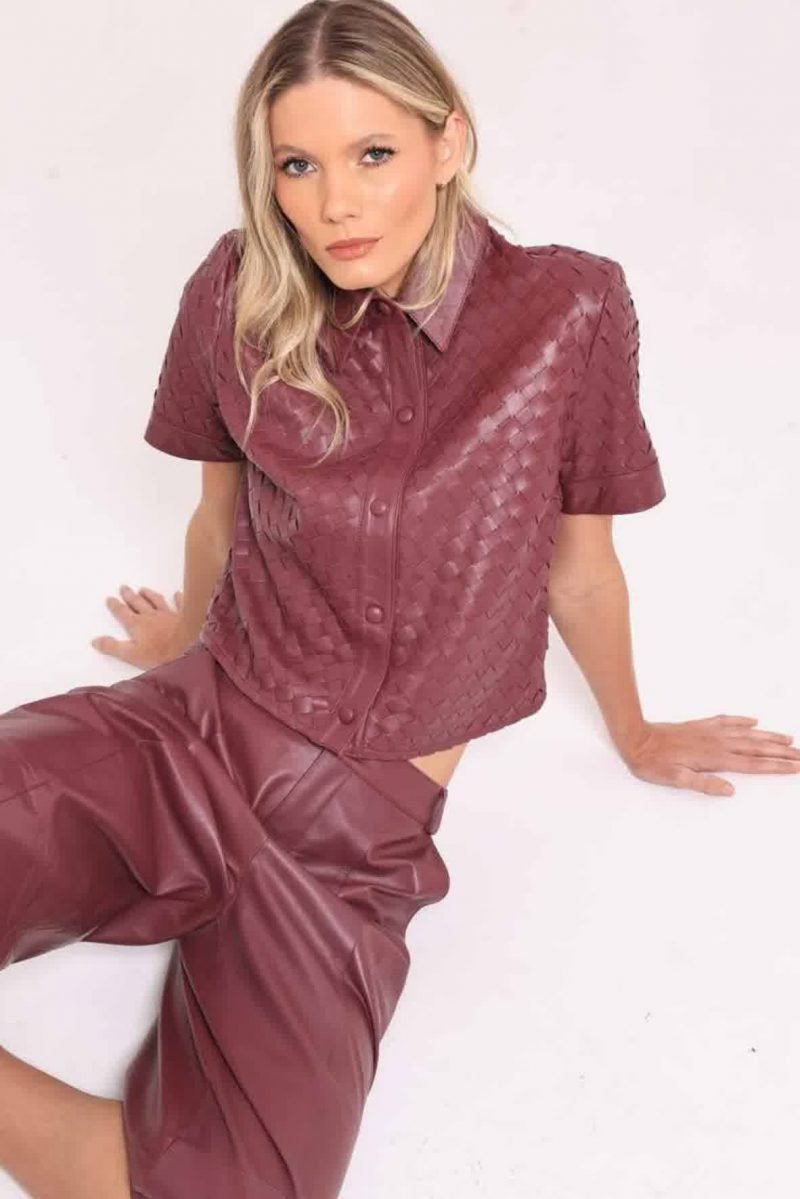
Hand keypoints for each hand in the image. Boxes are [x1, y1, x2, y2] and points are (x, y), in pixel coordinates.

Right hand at [90, 584, 187, 669]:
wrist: (188, 651)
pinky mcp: (184, 616)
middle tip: (124, 587)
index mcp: (138, 625)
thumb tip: (94, 640)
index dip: (115, 606)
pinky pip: (180, 604)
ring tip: (143, 589)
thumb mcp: (131, 655)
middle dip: (129, 595)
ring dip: (148, 594)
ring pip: (156, 600)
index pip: (123, 613)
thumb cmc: (159, 656)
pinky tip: (177, 593)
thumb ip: (113, 647)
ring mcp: (168, 615)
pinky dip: (178, 598)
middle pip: (138, 603)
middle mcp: (151, 616)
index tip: (110, 598)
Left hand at [617, 715, 799, 796]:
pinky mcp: (700, 726)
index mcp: (715, 758)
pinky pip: (727, 721)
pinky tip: (753, 721)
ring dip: (769, 736)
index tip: (797, 766)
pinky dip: (742, 721)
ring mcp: (710, 732)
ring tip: (788, 738)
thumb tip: (730, 790)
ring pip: (747, 734)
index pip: (754, 764)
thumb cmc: (653, 763)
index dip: (777, 766)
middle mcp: (717, 743)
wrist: (636, 738)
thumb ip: (704, 785)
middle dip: (782, 752)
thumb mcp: (676, 780)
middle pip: (757, 748)